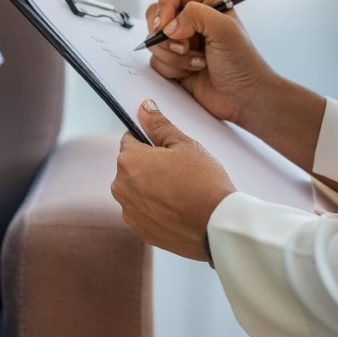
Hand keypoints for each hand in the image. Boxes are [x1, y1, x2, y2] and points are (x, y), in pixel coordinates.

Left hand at [112, 100, 235, 260]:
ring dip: (150, 188)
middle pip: (131, 167)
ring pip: (136, 190)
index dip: (149, 142)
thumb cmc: (204, 182)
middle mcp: (120, 186)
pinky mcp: (138, 229)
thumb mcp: (185, 145)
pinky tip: (177, 209)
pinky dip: (155, 209)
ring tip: (180, 192)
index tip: (167, 150)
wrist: (217, 225)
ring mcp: (128, 210)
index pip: (130, 141)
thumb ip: (159, 125)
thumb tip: (144, 107)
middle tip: (179, 172)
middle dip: (149, 166)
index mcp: (128, 160)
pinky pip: (143, 212)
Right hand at [145, 0, 277, 125]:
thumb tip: (168, 26)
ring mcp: (180, 42)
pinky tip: (192, 71)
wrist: (243, 96)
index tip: (166, 26)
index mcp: (206, 3)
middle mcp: (190, 20)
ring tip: (198, 62)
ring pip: (153, 41)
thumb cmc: (242, 62)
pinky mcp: (173, 61)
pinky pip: (155, 61)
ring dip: (174, 56)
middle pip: (155, 15)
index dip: (164, 6)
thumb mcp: (225, 29)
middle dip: (167, 36)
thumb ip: (196, 15)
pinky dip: (172, 69)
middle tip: (186, 46)